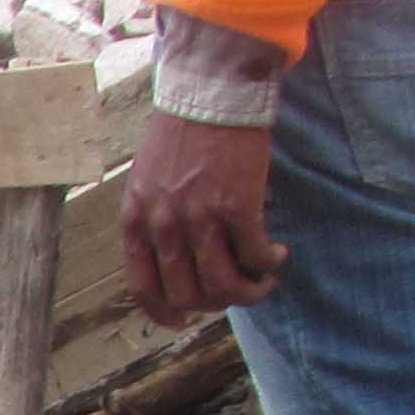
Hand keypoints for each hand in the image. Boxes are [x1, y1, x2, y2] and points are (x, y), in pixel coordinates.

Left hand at [122, 111, 290, 328]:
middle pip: (188, 295)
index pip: (143, 286)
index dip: (164, 313)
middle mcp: (163, 225)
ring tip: (263, 280)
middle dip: (216, 304)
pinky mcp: (237, 206)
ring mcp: (199, 218)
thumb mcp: (147, 180)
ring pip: (223, 285)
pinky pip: (256, 255)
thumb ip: (153, 218)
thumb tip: (173, 258)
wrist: (210, 93)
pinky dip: (270, 263)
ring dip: (249, 292)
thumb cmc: (182, 133)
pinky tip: (279, 254)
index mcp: (136, 220)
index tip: (181, 321)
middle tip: (237, 291)